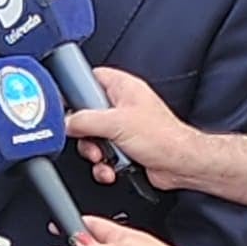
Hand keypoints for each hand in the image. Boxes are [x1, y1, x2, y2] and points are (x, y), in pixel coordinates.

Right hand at [66, 65, 194, 188]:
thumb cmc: (163, 138)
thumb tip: (66, 123)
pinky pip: (103, 154)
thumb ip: (85, 120)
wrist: (181, 164)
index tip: (67, 105)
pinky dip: (104, 164)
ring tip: (103, 157)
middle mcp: (123, 105)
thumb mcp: (116, 124)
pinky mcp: (125, 147)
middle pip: (87, 113)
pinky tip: (111, 168)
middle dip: (85, 133)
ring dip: (94, 152)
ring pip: (93, 138)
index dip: (76, 88)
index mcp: (124, 88)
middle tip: (90, 140)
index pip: (92, 77)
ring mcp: (124, 127)